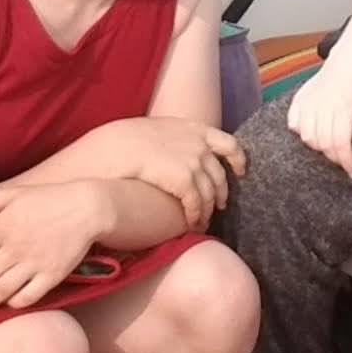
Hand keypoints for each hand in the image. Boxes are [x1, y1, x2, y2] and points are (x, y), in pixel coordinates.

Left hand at [0, 181, 106, 312]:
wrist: (87, 207)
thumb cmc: (49, 198)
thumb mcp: (15, 193)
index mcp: (2, 227)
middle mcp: (15, 247)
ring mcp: (34, 262)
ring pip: (2, 290)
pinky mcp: (52, 275)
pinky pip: (28, 296)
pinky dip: (14, 303)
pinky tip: (6, 305)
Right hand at [101, 115, 244, 227]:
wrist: (111, 147)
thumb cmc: (122, 140)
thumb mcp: (154, 131)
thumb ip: (172, 140)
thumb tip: (173, 153)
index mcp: (192, 127)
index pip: (228, 142)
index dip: (237, 158)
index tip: (240, 171)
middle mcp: (198, 143)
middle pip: (220, 173)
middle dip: (221, 192)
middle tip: (218, 206)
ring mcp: (193, 160)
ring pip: (210, 193)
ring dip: (207, 210)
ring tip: (202, 222)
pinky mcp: (184, 178)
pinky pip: (197, 203)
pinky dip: (196, 216)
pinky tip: (192, 225)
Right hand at [288, 61, 351, 174]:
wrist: (345, 64)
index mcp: (344, 106)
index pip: (341, 143)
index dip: (346, 162)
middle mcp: (323, 103)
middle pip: (324, 143)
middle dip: (335, 157)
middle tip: (344, 158)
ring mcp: (308, 101)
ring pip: (308, 138)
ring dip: (320, 147)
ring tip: (331, 143)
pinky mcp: (298, 99)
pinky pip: (294, 126)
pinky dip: (303, 134)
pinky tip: (316, 131)